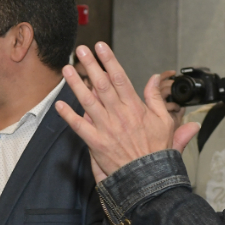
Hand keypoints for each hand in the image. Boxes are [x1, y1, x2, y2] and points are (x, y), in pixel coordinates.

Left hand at [55, 43, 200, 181]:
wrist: (149, 178)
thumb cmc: (157, 152)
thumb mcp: (164, 121)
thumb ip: (156, 98)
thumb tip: (153, 78)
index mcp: (135, 108)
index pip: (120, 78)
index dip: (109, 60)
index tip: (101, 47)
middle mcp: (119, 115)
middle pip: (102, 84)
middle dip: (90, 65)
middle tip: (80, 50)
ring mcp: (106, 128)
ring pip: (88, 101)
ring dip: (76, 84)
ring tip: (67, 69)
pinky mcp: (96, 143)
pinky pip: (79, 127)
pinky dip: (68, 116)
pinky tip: (59, 104)